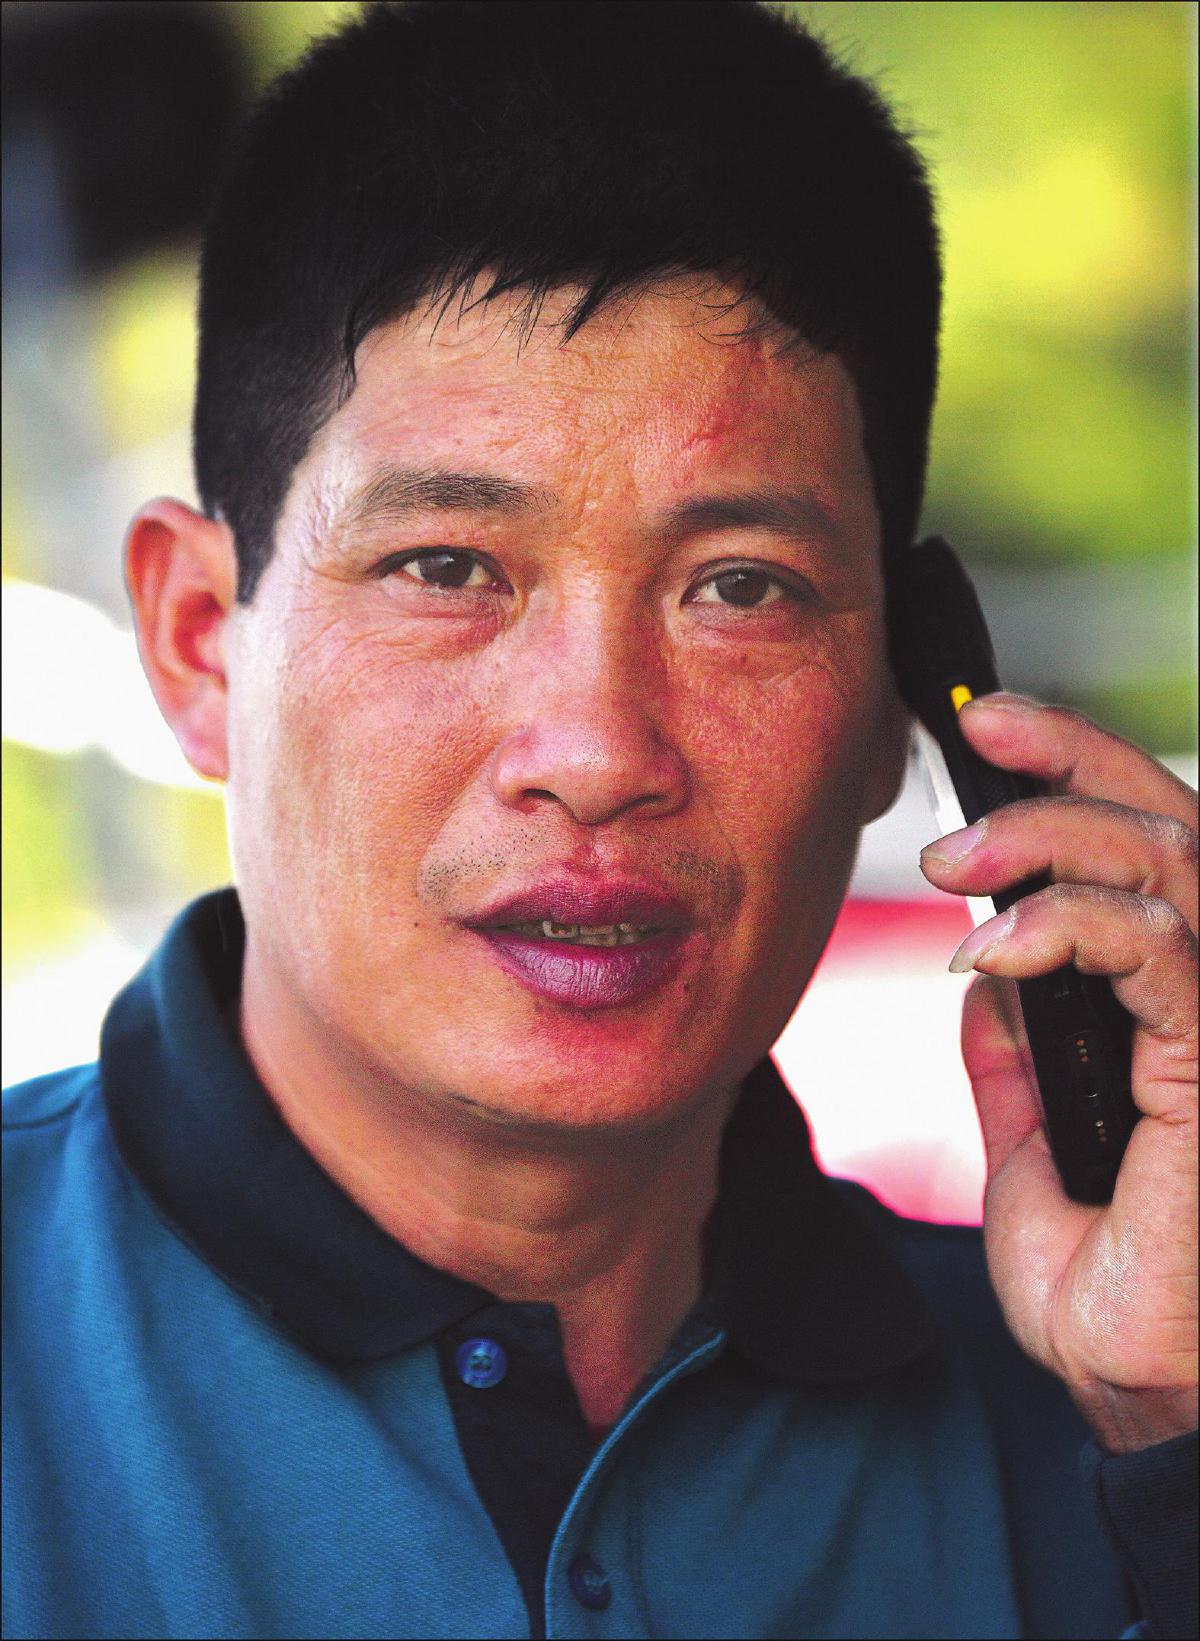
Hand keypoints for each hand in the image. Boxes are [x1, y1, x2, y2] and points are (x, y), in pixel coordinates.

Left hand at [919, 692, 1197, 1453]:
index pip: (1153, 851)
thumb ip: (1017, 1056)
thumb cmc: (1103, 1284)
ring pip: (1172, 869)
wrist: (1134, 1388)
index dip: (1083, 771)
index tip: (991, 728)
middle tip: (976, 752)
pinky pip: (1165, 954)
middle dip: (1070, 769)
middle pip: (1174, 828)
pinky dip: (1073, 927)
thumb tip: (991, 975)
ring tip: (954, 864)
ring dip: (1052, 842)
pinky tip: (995, 948)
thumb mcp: (1028, 1148)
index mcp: (1175, 1011)